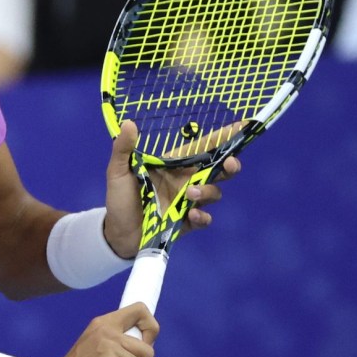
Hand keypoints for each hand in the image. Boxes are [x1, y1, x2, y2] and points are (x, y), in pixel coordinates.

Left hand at [101, 121, 241, 257]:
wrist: (116, 233)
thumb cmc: (120, 199)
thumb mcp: (117, 171)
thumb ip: (123, 149)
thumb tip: (129, 123)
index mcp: (174, 165)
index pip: (202, 148)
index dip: (222, 137)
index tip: (240, 126)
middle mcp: (186, 181)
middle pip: (219, 170)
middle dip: (230, 165)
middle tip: (230, 164)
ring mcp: (188, 203)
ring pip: (214, 193)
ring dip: (208, 191)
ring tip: (190, 194)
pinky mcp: (187, 223)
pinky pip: (205, 218)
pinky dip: (203, 216)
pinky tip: (192, 215)